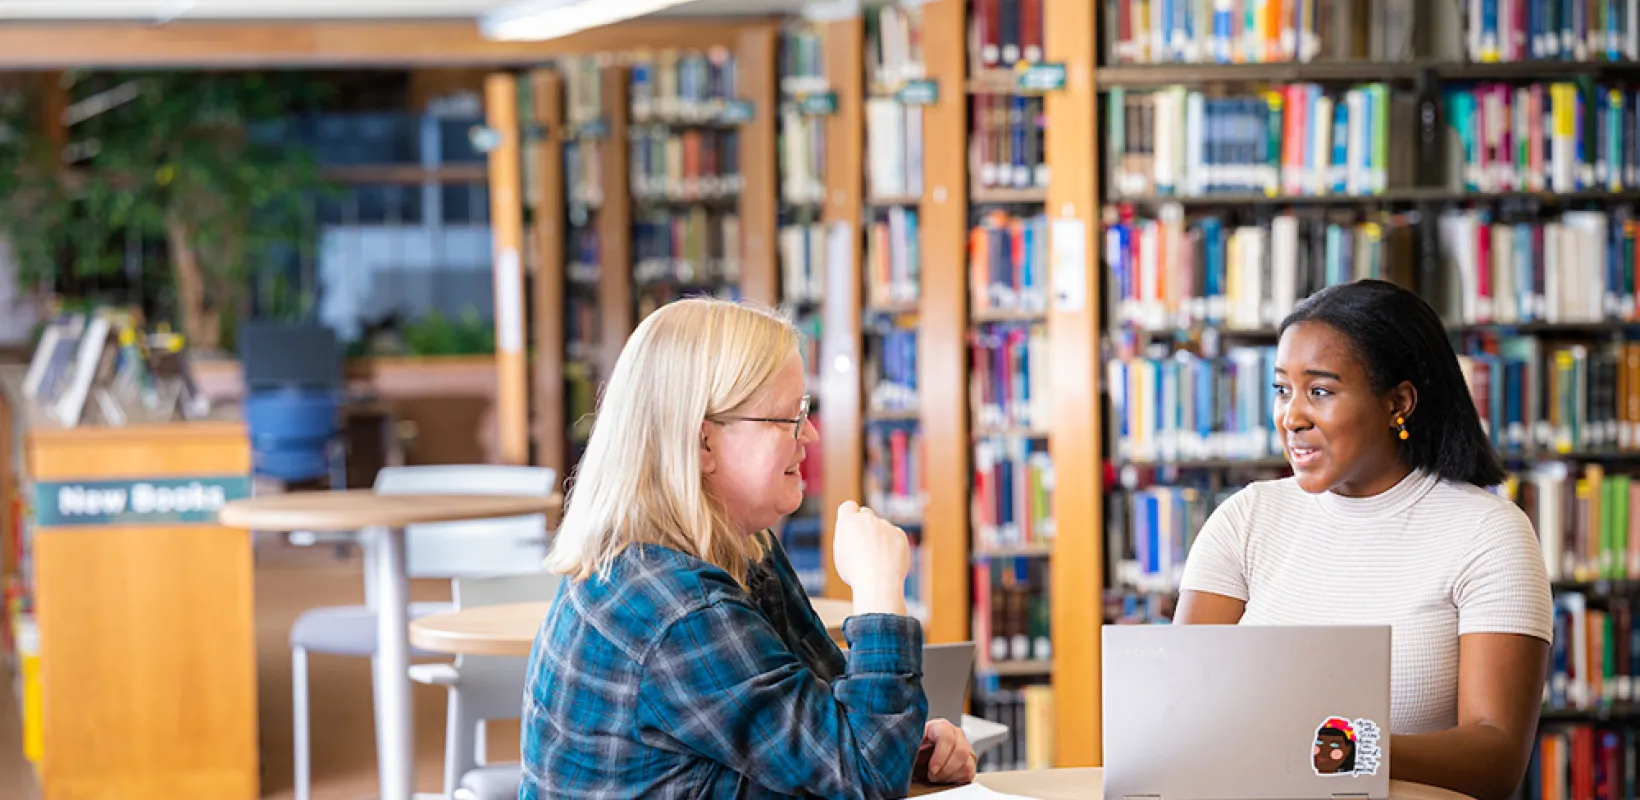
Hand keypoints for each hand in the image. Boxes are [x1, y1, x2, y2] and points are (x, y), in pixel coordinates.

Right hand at [831, 501, 910, 615]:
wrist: (878, 582)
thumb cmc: (855, 573)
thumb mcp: (842, 555)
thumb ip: (849, 539)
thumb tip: (857, 536)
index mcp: (847, 522)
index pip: (848, 507)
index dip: (850, 515)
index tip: (852, 526)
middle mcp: (866, 519)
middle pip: (866, 514)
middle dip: (866, 525)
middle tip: (865, 544)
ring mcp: (885, 525)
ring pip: (882, 528)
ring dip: (881, 539)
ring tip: (877, 562)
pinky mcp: (900, 534)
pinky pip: (895, 537)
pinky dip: (893, 547)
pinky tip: (889, 562)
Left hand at [913, 719, 976, 784]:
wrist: (920, 753)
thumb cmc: (915, 747)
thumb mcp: (910, 742)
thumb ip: (909, 743)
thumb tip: (905, 747)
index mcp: (941, 726)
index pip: (947, 737)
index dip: (940, 756)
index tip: (931, 769)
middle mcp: (956, 735)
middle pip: (961, 751)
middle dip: (945, 769)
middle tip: (932, 776)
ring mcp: (965, 747)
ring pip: (966, 764)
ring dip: (949, 776)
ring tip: (935, 777)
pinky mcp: (969, 761)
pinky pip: (969, 773)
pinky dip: (956, 780)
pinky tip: (944, 778)